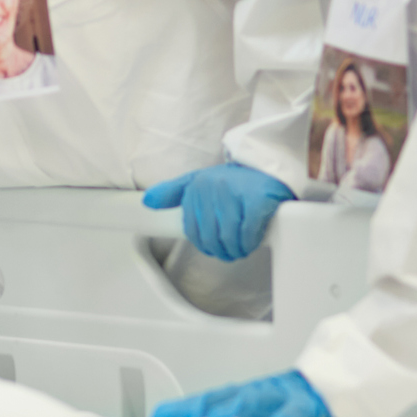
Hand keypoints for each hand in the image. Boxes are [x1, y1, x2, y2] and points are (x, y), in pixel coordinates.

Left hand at [142, 163, 294, 260]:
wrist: (269, 165)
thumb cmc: (234, 180)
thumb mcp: (198, 181)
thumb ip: (173, 192)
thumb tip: (147, 201)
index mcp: (196, 187)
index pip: (192, 231)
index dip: (204, 245)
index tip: (214, 247)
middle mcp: (212, 189)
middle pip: (210, 238)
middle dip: (221, 250)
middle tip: (231, 250)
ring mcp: (234, 194)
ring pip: (228, 239)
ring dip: (236, 250)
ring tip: (242, 248)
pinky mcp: (257, 201)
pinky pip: (247, 234)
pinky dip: (250, 243)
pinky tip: (253, 240)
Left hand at [152, 370, 333, 416]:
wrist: (328, 388)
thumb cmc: (291, 401)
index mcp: (242, 398)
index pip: (207, 401)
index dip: (183, 407)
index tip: (159, 415)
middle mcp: (255, 393)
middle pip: (222, 396)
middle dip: (200, 405)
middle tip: (180, 416)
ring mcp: (278, 397)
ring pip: (253, 398)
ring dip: (233, 407)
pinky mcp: (302, 406)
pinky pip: (292, 412)